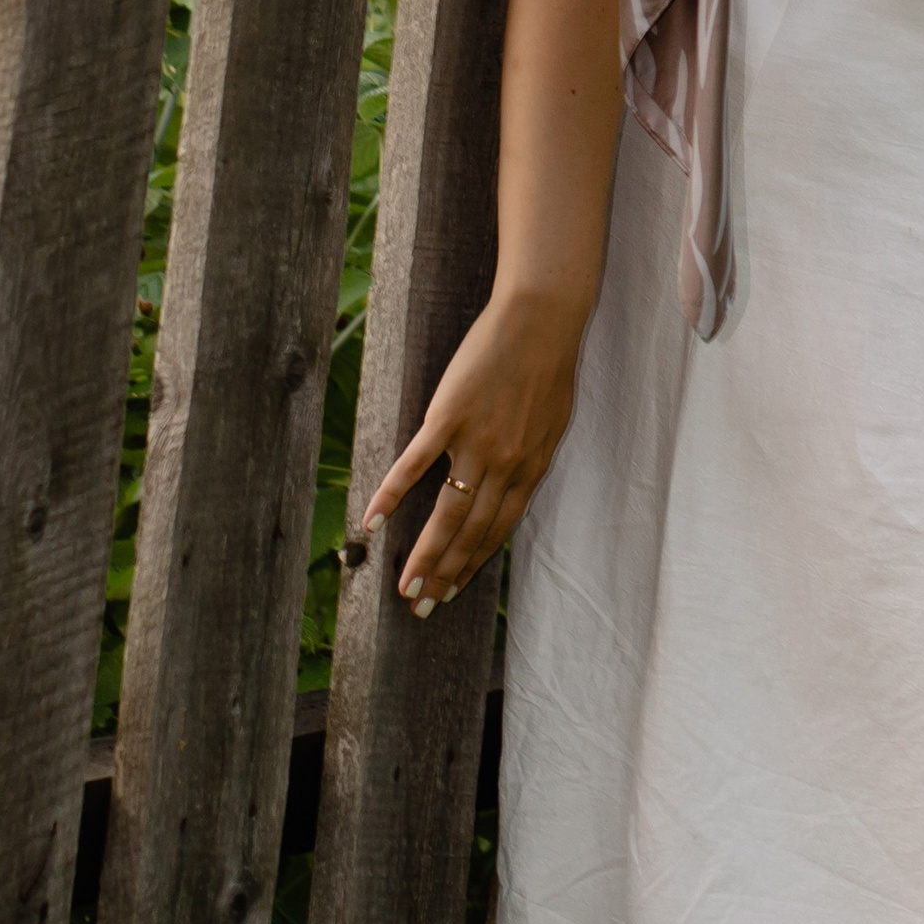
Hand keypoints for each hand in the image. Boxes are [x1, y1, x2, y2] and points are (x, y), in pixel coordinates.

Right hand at [361, 286, 589, 612]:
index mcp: (530, 466)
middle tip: (422, 606)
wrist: (540, 316)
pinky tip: (372, 522)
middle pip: (471, 532)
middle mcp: (504, 464)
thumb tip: (513, 484)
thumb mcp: (552, 421)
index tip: (454, 592)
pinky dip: (391, 496)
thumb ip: (529, 456)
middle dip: (446, 574)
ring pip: (446, 514)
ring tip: (404, 587)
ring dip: (424, 556)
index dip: (474, 564)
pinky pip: (414, 466)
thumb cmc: (549, 362)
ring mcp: (475, 442)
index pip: (499, 530)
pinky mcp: (448, 417)